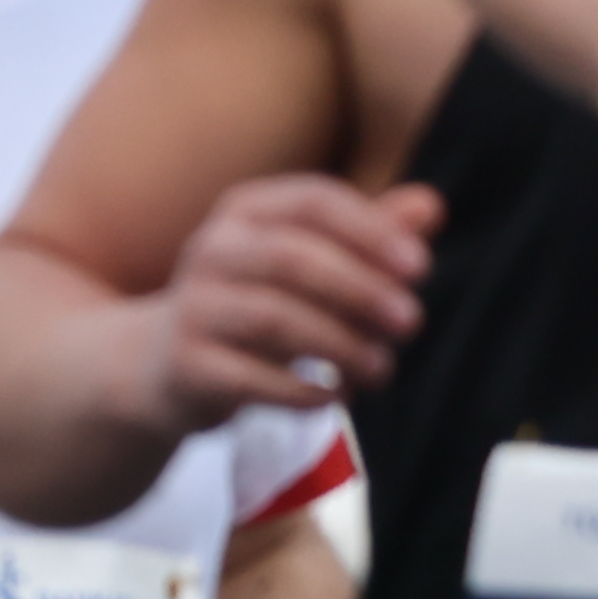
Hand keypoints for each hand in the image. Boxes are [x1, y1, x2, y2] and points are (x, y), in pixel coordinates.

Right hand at [155, 170, 442, 417]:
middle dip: (360, 290)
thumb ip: (370, 234)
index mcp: (247, 210)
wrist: (166, 365)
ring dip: (339, 346)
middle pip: (291, 259)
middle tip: (411, 322)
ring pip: (272, 320)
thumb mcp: (312, 263)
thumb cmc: (259, 303)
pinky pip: (248, 379)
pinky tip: (336, 397)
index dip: (371, 231)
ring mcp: (192, 308)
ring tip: (382, 369)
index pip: (313, 201)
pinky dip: (301, 391)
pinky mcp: (184, 367)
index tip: (419, 268)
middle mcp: (212, 249)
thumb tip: (431, 208)